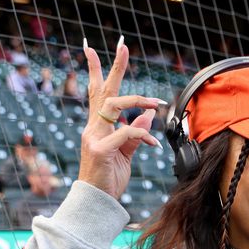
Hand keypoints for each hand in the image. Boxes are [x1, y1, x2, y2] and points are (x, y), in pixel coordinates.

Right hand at [78, 37, 163, 199]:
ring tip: (156, 104)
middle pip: (103, 91)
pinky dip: (143, 135)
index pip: (97, 93)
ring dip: (137, 101)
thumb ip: (135, 135)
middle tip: (123, 47)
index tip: (93, 48)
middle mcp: (92, 128)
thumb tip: (147, 116)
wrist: (96, 202)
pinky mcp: (100, 150)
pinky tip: (154, 144)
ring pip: (114, 107)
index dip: (97, 71)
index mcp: (97, 127)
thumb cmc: (108, 179)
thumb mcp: (126, 155)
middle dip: (113, 68)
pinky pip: (126, 135)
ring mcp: (94, 138)